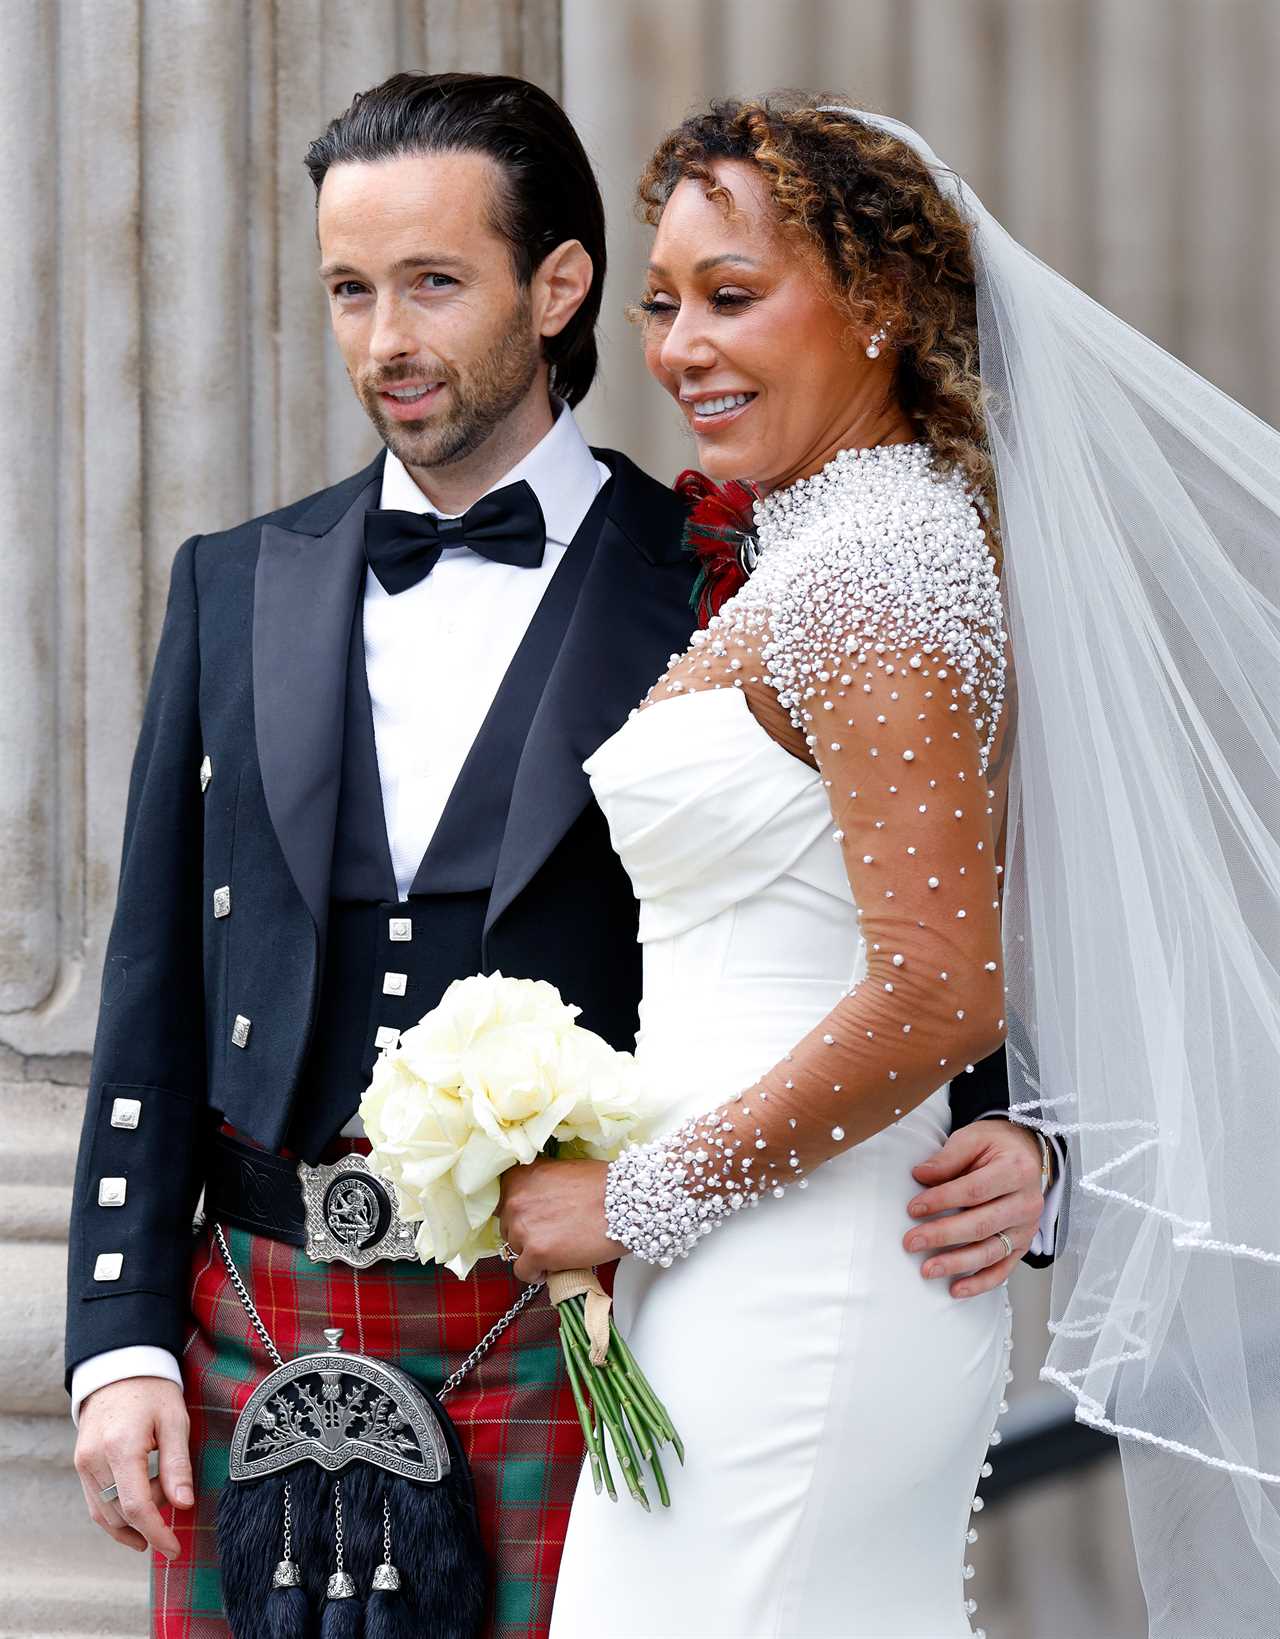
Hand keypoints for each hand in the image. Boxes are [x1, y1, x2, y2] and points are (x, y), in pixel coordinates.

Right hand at [74, 1377, 192, 1558]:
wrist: (120, 1367)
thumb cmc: (154, 1391)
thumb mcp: (175, 1420)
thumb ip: (178, 1464)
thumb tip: (184, 1505)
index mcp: (121, 1447)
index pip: (135, 1506)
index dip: (156, 1533)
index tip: (174, 1550)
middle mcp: (94, 1459)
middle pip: (120, 1514)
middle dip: (150, 1519)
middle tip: (173, 1497)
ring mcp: (82, 1463)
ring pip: (104, 1514)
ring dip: (133, 1520)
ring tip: (158, 1503)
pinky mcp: (80, 1465)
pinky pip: (96, 1503)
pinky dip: (115, 1515)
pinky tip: (136, 1515)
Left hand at [498, 1158, 626, 1284]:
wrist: (625, 1202)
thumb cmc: (601, 1185)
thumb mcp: (560, 1172)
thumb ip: (537, 1186)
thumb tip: (530, 1206)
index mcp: (518, 1177)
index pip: (501, 1204)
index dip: (519, 1215)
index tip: (530, 1222)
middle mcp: (515, 1200)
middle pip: (508, 1228)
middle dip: (526, 1234)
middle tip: (550, 1235)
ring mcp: (523, 1227)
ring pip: (515, 1251)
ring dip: (532, 1253)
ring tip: (556, 1250)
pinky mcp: (536, 1252)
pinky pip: (524, 1272)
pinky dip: (536, 1274)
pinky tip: (552, 1268)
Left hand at [903, 1119, 1046, 1298]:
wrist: (1026, 1154)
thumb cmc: (996, 1145)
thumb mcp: (973, 1138)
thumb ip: (948, 1158)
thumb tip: (921, 1175)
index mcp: (1016, 1170)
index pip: (974, 1190)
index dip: (942, 1200)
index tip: (913, 1208)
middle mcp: (1027, 1202)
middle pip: (981, 1224)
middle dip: (943, 1235)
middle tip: (911, 1242)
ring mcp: (1027, 1227)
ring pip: (991, 1251)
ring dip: (957, 1264)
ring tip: (927, 1270)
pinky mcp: (1023, 1245)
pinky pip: (1003, 1269)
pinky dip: (980, 1283)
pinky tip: (955, 1289)